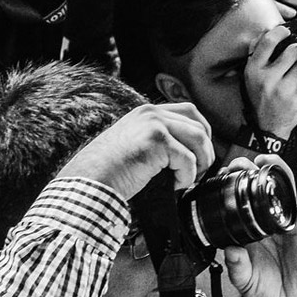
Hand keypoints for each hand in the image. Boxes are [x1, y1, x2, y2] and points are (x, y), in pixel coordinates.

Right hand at [56, 102, 216, 197]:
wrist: (90, 180)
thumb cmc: (108, 171)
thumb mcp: (134, 144)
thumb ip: (156, 140)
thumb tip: (188, 152)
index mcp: (146, 112)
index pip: (189, 111)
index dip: (201, 133)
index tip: (200, 155)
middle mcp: (151, 113)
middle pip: (198, 123)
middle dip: (205, 149)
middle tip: (198, 172)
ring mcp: (154, 124)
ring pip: (198, 139)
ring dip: (199, 164)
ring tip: (185, 179)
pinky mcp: (156, 140)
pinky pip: (188, 159)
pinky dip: (187, 176)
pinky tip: (174, 185)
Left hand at [222, 154, 296, 296]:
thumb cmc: (269, 291)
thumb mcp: (246, 281)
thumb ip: (237, 267)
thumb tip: (230, 250)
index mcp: (251, 228)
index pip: (241, 198)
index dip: (233, 183)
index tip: (224, 176)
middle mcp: (269, 219)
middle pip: (261, 184)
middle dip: (251, 169)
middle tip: (240, 165)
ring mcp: (290, 218)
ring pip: (285, 184)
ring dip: (276, 167)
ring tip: (266, 160)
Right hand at [243, 24, 296, 137]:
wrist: (269, 126)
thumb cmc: (262, 95)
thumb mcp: (252, 75)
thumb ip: (257, 52)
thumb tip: (268, 30)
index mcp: (254, 69)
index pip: (269, 42)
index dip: (281, 31)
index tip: (287, 30)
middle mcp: (268, 79)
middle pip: (292, 50)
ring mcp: (284, 90)